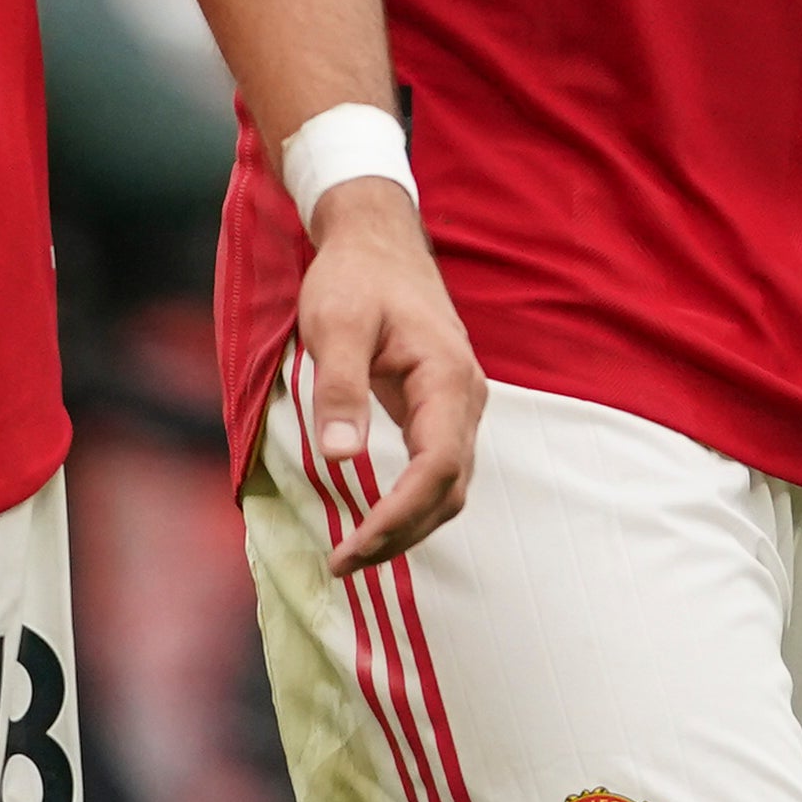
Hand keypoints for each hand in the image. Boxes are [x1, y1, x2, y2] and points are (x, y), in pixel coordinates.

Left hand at [295, 180, 483, 573]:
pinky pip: (437, 470)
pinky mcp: (441, 409)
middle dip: (400, 533)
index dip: (399, 516)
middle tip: (343, 563)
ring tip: (353, 554)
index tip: (353, 547)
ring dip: (407, 526)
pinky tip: (374, 520)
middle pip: (448, 489)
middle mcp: (465, 398)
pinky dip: (410, 504)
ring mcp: (458, 405)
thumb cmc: (355, 277)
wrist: (376, 239)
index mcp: (447, 378)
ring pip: (447, 486)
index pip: (437, 468)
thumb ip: (340, 387)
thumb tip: (337, 456)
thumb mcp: (336, 324)